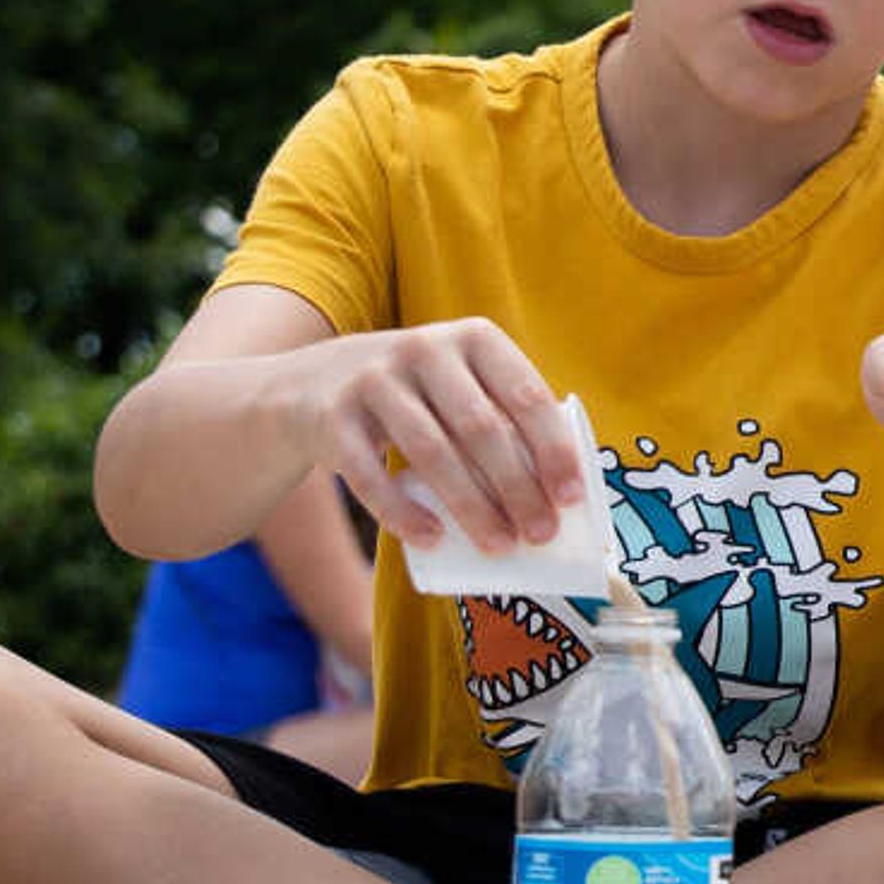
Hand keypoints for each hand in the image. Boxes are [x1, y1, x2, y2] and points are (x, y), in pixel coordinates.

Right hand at [299, 318, 576, 551]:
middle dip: (517, 487)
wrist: (312, 384)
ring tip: (498, 545)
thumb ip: (505, 419)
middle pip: (481, 427)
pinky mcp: (332, 415)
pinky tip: (431, 538)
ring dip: (470, 506)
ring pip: (431, 451)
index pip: (526, 395)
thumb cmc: (419, 396)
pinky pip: (369, 472)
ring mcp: (373, 379)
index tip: (572, 498)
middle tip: (540, 534)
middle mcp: (424, 348)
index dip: (553, 449)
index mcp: (474, 338)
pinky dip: (402, 511)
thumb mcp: (462, 384)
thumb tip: (558, 495)